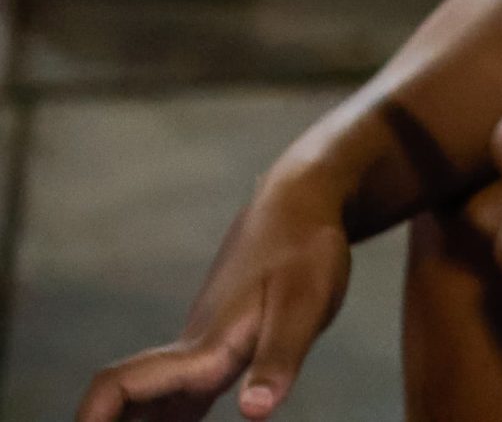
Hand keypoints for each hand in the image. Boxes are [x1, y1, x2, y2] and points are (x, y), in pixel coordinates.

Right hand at [76, 166, 352, 420]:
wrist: (298, 206)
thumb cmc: (304, 250)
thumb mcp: (305, 306)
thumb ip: (278, 359)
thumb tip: (254, 412)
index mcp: (203, 350)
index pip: (120, 386)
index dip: (91, 420)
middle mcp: (192, 353)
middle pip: (124, 398)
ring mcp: (201, 350)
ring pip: (148, 398)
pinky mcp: (219, 348)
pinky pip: (177, 392)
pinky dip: (162, 418)